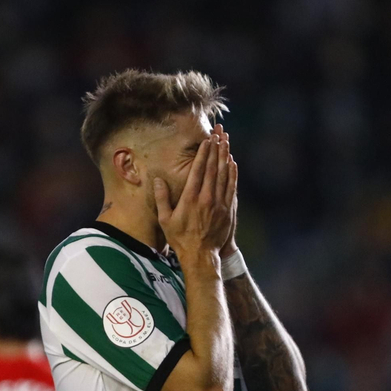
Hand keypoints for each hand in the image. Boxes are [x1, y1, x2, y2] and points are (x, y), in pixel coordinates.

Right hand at [155, 126, 236, 262]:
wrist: (201, 255)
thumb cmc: (180, 238)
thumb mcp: (165, 219)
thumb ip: (161, 198)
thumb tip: (157, 180)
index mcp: (190, 198)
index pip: (198, 170)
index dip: (203, 153)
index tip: (207, 140)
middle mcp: (206, 198)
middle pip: (213, 168)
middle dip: (216, 149)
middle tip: (218, 134)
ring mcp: (219, 204)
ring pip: (224, 175)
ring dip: (225, 157)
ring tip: (226, 143)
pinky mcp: (227, 210)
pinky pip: (231, 187)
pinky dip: (232, 174)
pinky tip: (232, 163)